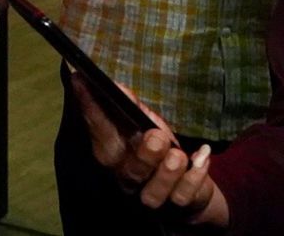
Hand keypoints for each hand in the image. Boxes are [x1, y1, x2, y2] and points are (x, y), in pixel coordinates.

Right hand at [70, 73, 228, 225]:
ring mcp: (150, 197)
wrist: (187, 189)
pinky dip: (195, 177)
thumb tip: (117, 87)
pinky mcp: (176, 207)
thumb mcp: (145, 125)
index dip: (89, 104)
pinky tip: (202, 156)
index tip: (82, 78)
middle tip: (157, 136)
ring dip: (168, 172)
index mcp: (112, 152)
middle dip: (143, 155)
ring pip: (154, 193)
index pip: (98, 127)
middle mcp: (126, 178)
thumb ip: (132, 109)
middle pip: (129, 171)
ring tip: (179, 155)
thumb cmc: (159, 149)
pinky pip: (184, 196)